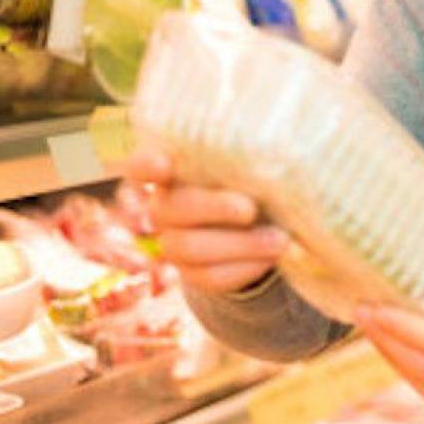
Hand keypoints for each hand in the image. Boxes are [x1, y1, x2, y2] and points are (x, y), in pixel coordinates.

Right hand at [122, 150, 286, 294]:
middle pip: (172, 208)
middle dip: (214, 208)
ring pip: (188, 248)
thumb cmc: (258, 180)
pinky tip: (272, 256)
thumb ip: (254, 156)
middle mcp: (165, 205)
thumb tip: (281, 146)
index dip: (145, 165)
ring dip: (240, 244)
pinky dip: (245, 267)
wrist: (264, 226)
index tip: (163, 163)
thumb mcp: (258, 164)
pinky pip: (209, 276)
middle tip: (250, 208)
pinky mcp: (192, 273)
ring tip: (280, 239)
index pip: (141, 165)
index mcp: (175, 171)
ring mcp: (173, 241)